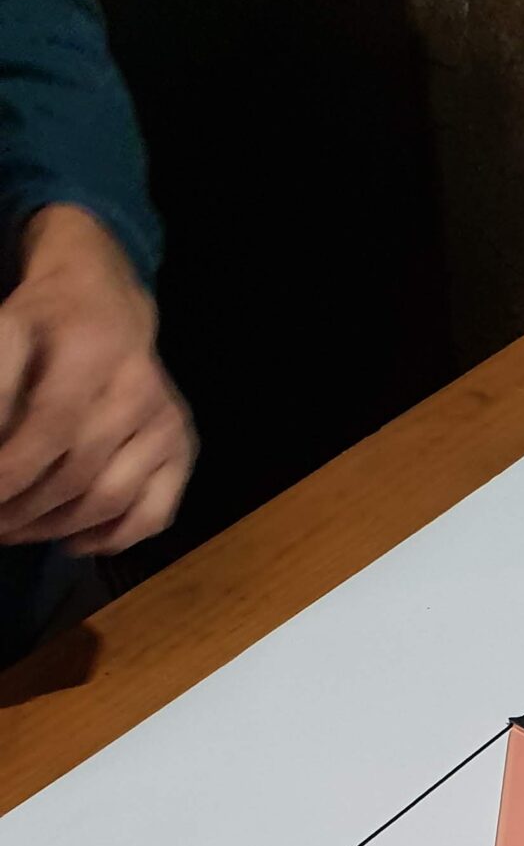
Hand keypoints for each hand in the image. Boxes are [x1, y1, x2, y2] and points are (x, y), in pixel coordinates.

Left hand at [0, 203, 193, 553]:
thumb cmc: (45, 326)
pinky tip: (72, 540)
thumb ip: (0, 388)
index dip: (14, 471)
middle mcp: (138, 389)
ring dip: (57, 528)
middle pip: (78, 472)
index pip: (50, 427)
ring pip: (111, 499)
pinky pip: (153, 514)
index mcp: (90, 350)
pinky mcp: (183, 448)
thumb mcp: (6, 335)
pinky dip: (112, 538)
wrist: (107, 305)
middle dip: (26, 509)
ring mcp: (166, 423)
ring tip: (18, 532)